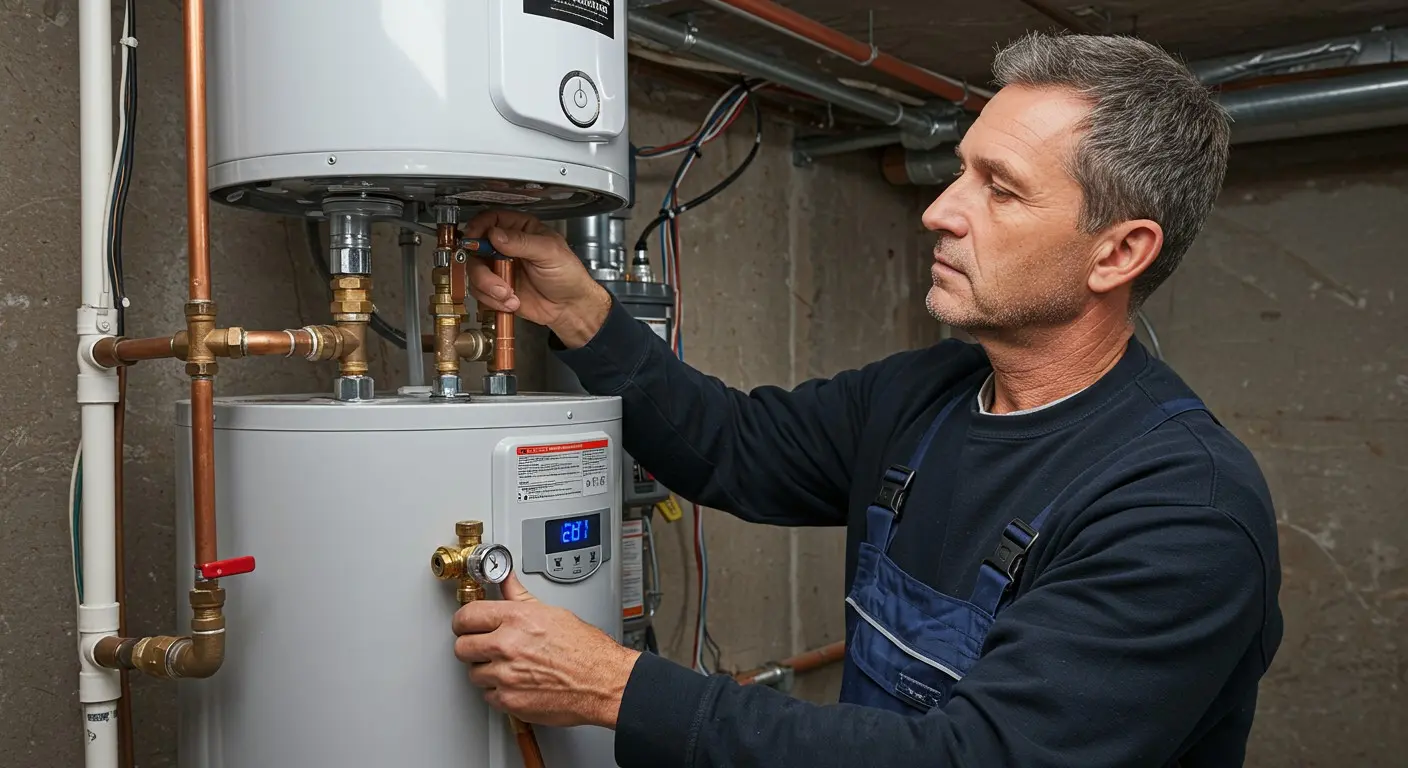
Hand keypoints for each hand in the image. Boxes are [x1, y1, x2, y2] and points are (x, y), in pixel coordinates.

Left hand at [452, 572, 640, 728]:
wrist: (602, 681)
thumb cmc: (586, 649)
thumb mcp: (551, 612)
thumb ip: (519, 597)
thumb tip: (506, 581)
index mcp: (516, 618)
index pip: (466, 616)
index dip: (463, 621)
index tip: (465, 624)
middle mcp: (507, 645)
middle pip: (462, 647)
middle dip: (471, 646)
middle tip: (483, 647)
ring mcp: (506, 675)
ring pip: (473, 674)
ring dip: (485, 671)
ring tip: (507, 666)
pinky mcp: (509, 700)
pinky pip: (488, 696)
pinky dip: (499, 692)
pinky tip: (515, 682)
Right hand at [462, 210, 612, 347]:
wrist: (570, 307)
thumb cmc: (569, 275)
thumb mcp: (550, 252)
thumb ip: (522, 242)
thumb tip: (496, 234)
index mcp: (521, 229)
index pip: (490, 219)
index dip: (478, 227)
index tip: (474, 239)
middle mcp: (506, 247)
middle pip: (476, 249)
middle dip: (482, 269)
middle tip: (496, 279)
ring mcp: (500, 268)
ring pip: (475, 273)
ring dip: (488, 288)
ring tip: (509, 295)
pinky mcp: (497, 289)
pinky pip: (480, 293)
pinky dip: (492, 300)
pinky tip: (511, 302)